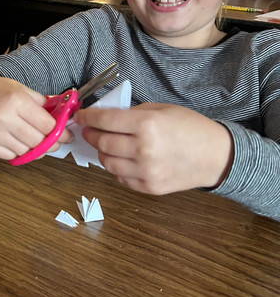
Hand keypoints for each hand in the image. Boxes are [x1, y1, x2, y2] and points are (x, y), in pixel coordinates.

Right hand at [0, 76, 68, 159]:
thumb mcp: (23, 89)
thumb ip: (43, 104)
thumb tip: (63, 118)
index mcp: (16, 101)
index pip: (46, 125)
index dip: (60, 132)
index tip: (67, 135)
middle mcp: (4, 118)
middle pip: (38, 141)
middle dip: (51, 143)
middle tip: (55, 141)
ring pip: (26, 152)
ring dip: (35, 149)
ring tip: (35, 139)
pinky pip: (12, 156)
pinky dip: (20, 152)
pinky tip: (19, 142)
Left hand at [75, 102, 233, 195]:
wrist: (215, 156)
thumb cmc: (190, 127)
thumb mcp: (162, 109)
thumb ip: (133, 113)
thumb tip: (107, 116)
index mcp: (147, 124)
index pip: (105, 120)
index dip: (88, 117)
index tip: (81, 116)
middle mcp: (143, 149)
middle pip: (102, 142)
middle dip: (91, 134)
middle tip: (90, 130)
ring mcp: (145, 171)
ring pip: (108, 163)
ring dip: (102, 152)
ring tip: (106, 144)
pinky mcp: (149, 187)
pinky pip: (121, 178)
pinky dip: (116, 167)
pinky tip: (122, 158)